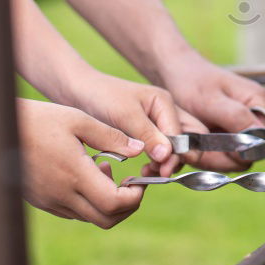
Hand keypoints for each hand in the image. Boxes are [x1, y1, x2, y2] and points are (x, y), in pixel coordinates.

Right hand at [17, 98, 145, 228]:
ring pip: (89, 217)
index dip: (135, 197)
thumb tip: (140, 150)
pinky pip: (72, 211)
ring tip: (104, 168)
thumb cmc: (41, 119)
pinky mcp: (40, 201)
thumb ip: (112, 137)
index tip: (139, 181)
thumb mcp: (80, 120)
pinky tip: (85, 172)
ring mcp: (49, 201)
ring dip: (106, 202)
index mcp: (75, 175)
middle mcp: (61, 195)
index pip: (115, 204)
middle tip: (130, 182)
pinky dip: (88, 200)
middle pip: (106, 219)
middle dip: (127, 205)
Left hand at [63, 71, 181, 175]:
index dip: (176, 154)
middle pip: (188, 139)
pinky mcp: (145, 133)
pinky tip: (144, 169)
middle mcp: (165, 113)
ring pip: (175, 147)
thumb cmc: (100, 97)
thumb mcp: (125, 115)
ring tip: (149, 172)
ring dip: (167, 162)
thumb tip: (167, 156)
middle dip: (179, 158)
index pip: (183, 133)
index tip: (162, 171)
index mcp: (164, 103)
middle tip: (160, 173)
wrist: (76, 91)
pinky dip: (156, 161)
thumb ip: (147, 134)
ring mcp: (157, 123)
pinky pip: (160, 150)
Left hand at [159, 51, 264, 171]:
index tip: (220, 148)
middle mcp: (254, 116)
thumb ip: (236, 118)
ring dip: (213, 158)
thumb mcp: (211, 99)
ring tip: (192, 145)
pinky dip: (207, 155)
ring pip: (235, 159)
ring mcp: (240, 127)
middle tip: (198, 148)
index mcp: (258, 102)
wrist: (172, 73)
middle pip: (251, 154)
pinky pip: (223, 155)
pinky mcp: (226, 135)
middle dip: (225, 157)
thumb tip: (260, 139)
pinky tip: (192, 145)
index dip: (247, 151)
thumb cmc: (190, 81)